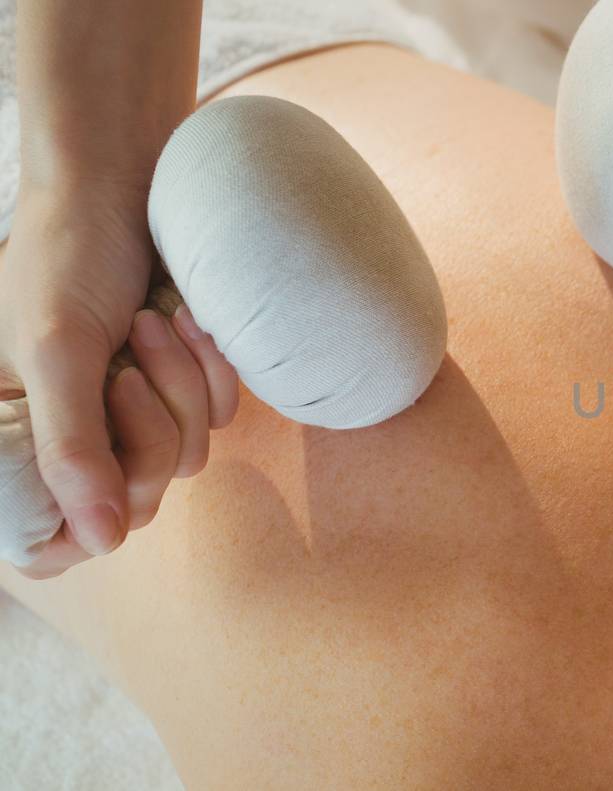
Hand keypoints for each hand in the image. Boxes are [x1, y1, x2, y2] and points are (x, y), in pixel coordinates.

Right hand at [0, 183, 237, 578]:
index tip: (102, 446)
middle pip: (140, 497)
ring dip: (179, 382)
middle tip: (125, 355)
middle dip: (145, 419)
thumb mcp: (56, 349)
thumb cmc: (68, 257)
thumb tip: (102, 542)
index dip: (88, 516)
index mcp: (14, 440)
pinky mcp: (181, 389)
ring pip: (187, 457)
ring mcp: (131, 417)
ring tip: (148, 321)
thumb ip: (73, 446)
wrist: (126, 187)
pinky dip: (210, 366)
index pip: (51, 544)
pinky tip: (184, 318)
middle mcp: (74, 440)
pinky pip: (221, 416)